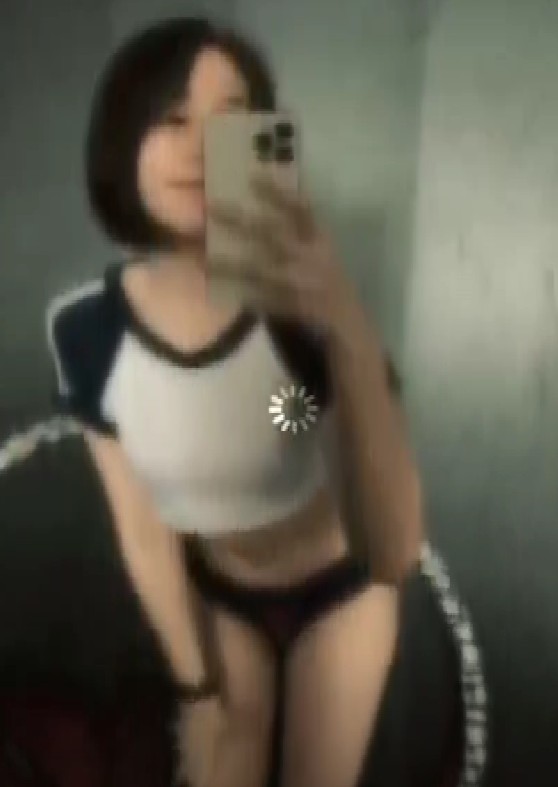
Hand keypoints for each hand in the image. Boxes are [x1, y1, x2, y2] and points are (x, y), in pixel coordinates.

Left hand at [206, 176, 367, 344]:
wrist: (347, 319)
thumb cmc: (331, 277)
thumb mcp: (324, 247)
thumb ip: (303, 227)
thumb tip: (275, 196)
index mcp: (320, 240)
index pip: (300, 210)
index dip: (277, 193)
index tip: (252, 177)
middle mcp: (310, 257)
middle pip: (271, 234)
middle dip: (241, 221)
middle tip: (211, 206)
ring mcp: (299, 283)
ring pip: (258, 270)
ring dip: (230, 265)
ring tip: (203, 259)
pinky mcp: (290, 306)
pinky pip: (259, 300)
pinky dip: (239, 295)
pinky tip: (216, 289)